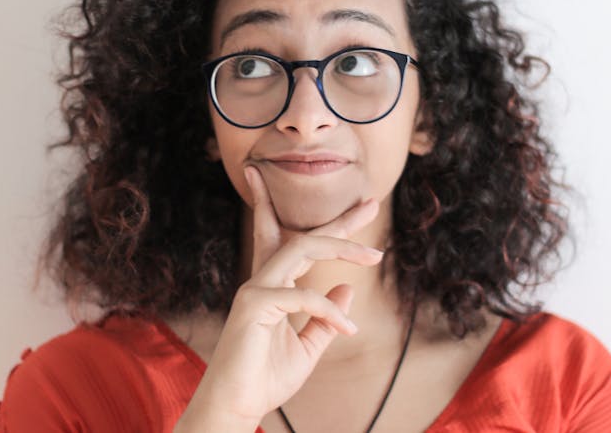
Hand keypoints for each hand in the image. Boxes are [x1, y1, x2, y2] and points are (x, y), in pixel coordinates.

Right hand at [181, 164, 383, 425]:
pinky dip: (329, 311)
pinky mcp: (254, 305)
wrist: (236, 406)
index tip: (362, 211)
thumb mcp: (307, 347)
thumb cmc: (265, 378)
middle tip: (372, 205)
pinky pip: (303, 296)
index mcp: (274, 287)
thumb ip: (325, 318)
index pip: (298, 245)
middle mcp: (263, 281)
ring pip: (302, 249)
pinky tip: (348, 329)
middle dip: (339, 222)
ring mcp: (256, 289)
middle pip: (303, 237)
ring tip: (374, 256)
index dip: (328, 227)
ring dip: (341, 247)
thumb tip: (348, 287)